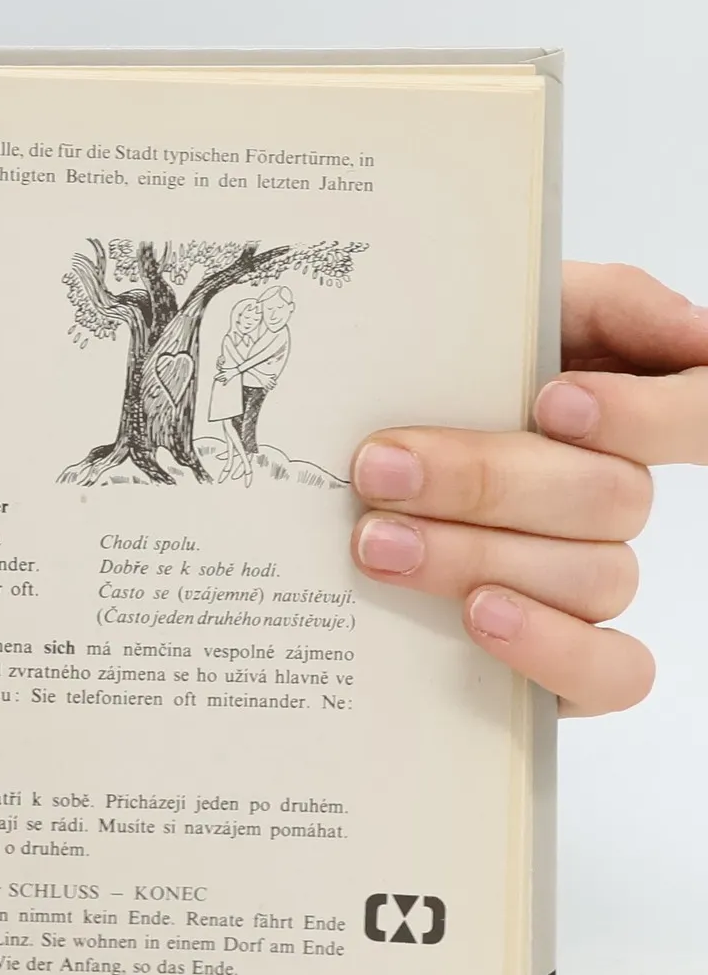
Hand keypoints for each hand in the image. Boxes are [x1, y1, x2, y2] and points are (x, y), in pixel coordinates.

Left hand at [349, 263, 707, 713]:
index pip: (702, 412)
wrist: (306, 497)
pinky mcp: (566, 667)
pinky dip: (553, 645)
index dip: (649, 414)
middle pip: (610, 497)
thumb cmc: (394, 406)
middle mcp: (607, 501)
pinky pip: (614, 672)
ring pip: (594, 576)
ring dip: (476, 555)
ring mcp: (587, 586)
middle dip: (486, 480)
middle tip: (380, 471)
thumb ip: (571, 301)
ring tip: (377, 543)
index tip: (553, 401)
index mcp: (602, 417)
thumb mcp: (461, 325)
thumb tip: (688, 331)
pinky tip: (479, 616)